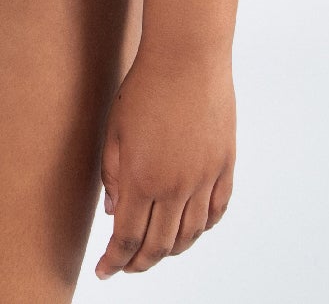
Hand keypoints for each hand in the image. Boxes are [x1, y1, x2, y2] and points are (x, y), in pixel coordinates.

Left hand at [94, 44, 234, 277]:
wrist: (187, 56)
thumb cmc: (145, 86)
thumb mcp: (115, 129)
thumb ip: (112, 174)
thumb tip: (114, 213)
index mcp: (142, 179)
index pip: (127, 238)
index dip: (114, 261)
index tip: (104, 271)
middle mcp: (176, 187)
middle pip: (159, 245)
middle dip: (140, 263)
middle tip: (126, 266)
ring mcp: (205, 179)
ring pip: (190, 235)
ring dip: (171, 250)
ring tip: (155, 251)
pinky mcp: (225, 166)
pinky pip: (216, 212)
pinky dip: (202, 229)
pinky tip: (190, 230)